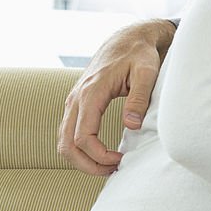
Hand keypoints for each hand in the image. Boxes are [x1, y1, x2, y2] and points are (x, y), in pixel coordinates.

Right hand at [58, 19, 175, 174]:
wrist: (127, 39)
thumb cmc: (139, 55)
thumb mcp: (147, 73)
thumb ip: (139, 98)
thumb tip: (132, 125)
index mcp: (91, 92)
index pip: (83, 137)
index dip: (99, 156)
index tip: (120, 160)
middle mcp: (76, 99)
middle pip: (66, 145)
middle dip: (87, 165)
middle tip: (113, 171)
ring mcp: (73, 101)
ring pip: (63, 141)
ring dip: (82, 160)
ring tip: (109, 166)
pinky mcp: (77, 104)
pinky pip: (69, 132)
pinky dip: (80, 149)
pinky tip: (101, 154)